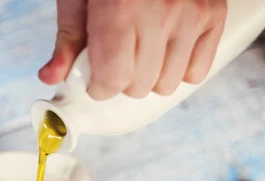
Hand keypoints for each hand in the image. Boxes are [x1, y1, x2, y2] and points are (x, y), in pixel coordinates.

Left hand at [38, 0, 227, 98]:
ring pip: (168, 85)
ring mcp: (192, 13)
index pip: (113, 80)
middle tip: (117, 57)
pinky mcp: (214, 14)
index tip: (95, 78)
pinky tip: (166, 49)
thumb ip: (68, 40)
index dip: (99, 87)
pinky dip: (179, 69)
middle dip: (122, 80)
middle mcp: (161, 12)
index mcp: (120, 9)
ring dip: (151, 77)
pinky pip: (197, 72)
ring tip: (142, 50)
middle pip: (139, 87)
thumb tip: (51, 78)